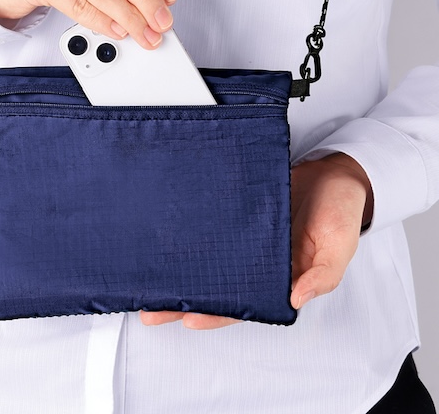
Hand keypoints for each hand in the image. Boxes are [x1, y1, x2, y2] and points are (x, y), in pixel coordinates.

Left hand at [140, 153, 372, 329]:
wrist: (333, 170)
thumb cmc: (340, 210)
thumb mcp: (339, 245)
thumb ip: (322, 275)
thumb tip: (295, 299)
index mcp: (282, 278)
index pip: (245, 304)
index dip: (217, 314)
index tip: (187, 318)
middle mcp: (258, 262)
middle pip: (217, 287)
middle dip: (184, 299)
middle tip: (149, 307)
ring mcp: (245, 237)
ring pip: (208, 260)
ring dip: (180, 270)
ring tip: (148, 278)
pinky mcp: (237, 213)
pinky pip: (212, 228)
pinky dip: (191, 236)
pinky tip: (168, 240)